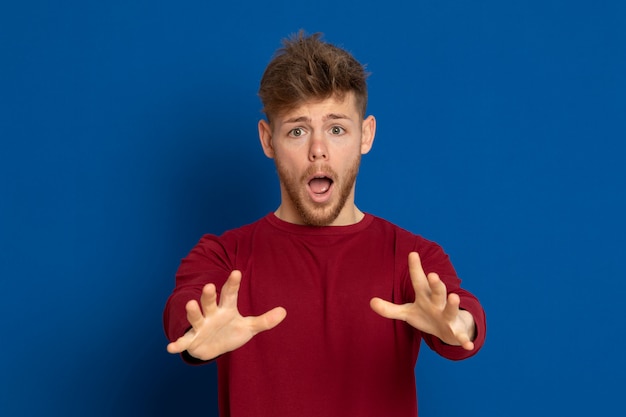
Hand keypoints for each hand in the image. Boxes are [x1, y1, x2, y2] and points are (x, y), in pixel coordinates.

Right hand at [166, 270, 286, 359]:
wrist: (212, 347)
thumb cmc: (230, 332)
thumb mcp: (248, 327)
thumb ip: (264, 320)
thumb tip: (284, 311)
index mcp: (226, 308)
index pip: (229, 294)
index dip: (232, 284)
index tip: (237, 272)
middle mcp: (211, 314)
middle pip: (210, 302)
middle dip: (209, 295)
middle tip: (210, 286)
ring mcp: (200, 326)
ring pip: (196, 317)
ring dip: (193, 312)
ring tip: (191, 304)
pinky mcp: (192, 340)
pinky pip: (184, 341)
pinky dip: (177, 344)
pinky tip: (171, 347)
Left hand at [370, 252, 475, 349]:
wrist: (451, 329)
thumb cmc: (427, 315)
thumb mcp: (407, 312)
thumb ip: (390, 309)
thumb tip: (370, 302)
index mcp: (425, 297)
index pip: (419, 281)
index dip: (415, 268)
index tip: (412, 253)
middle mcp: (438, 303)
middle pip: (437, 292)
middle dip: (436, 284)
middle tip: (433, 275)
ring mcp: (448, 317)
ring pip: (450, 309)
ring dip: (452, 304)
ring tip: (454, 297)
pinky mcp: (455, 331)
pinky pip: (460, 336)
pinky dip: (464, 339)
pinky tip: (468, 344)